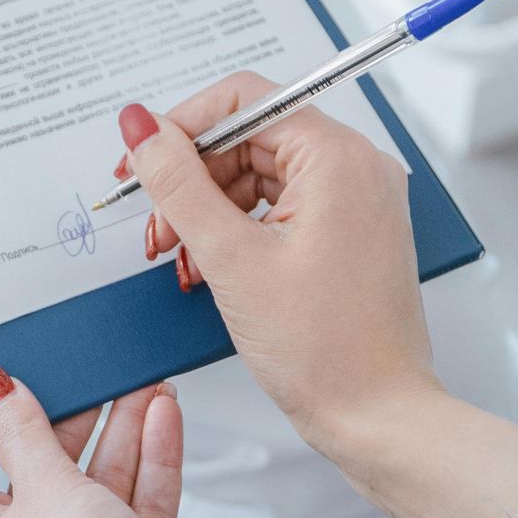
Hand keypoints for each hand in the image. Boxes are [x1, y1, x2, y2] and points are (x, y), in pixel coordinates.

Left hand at [0, 366, 236, 517]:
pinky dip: (150, 462)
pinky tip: (161, 418)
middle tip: (96, 370)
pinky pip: (135, 505)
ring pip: (97, 483)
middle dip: (75, 416)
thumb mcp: (42, 488)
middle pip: (43, 467)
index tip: (18, 372)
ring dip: (121, 431)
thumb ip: (24, 434)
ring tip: (141, 382)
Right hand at [118, 87, 517, 517]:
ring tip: (182, 260)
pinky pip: (279, 208)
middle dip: (191, 179)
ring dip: (209, 211)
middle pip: (248, 138)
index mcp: (337, 157)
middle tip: (157, 230)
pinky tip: (210, 269)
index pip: (243, 99)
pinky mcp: (349, 233)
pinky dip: (238, 232)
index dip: (180, 127)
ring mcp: (356, 201)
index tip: (138, 162)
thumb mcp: (230, 258)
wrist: (378, 418)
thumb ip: (177, 183)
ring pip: (258, 176)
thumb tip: (139, 125)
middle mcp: (355, 168)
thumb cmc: (327, 350)